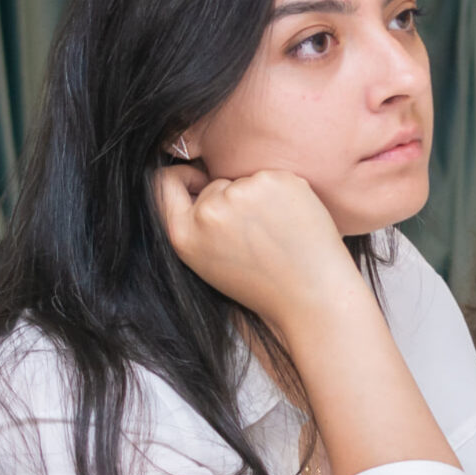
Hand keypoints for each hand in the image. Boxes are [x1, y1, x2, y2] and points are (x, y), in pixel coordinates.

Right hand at [154, 164, 361, 330]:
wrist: (312, 296)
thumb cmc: (263, 284)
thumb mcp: (208, 261)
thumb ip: (194, 224)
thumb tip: (195, 180)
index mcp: (183, 235)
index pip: (163, 183)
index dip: (183, 178)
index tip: (199, 183)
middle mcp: (208, 212)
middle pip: (215, 184)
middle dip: (233, 200)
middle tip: (258, 234)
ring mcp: (242, 193)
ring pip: (246, 180)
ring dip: (260, 197)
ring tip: (278, 231)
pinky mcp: (274, 182)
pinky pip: (273, 177)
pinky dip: (284, 194)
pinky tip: (293, 221)